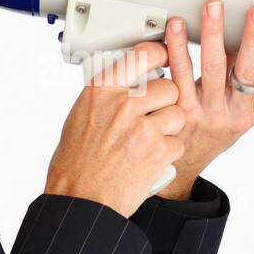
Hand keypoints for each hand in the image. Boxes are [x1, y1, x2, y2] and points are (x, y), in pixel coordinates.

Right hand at [44, 40, 188, 218]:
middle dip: (165, 103)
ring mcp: (142, 127)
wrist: (80, 199)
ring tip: (150, 141)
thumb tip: (127, 82)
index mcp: (102, 89)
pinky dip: (167, 154)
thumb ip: (107, 95)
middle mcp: (123, 103)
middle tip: (152, 118)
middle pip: (169, 87)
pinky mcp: (157, 151)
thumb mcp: (81, 116)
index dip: (161, 55)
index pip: (144, 54)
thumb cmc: (75, 163)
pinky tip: (149, 160)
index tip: (166, 57)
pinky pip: (177, 142)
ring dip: (169, 128)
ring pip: (177, 114)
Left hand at [154, 0, 253, 199]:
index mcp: (253, 112)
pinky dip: (177, 47)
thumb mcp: (239, 111)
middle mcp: (232, 113)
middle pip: (246, 72)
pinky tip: (176, 27)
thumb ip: (240, 75)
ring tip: (214, 8)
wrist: (181, 165)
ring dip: (212, 34)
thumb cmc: (213, 130)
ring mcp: (204, 112)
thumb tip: (243, 33)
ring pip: (210, 67)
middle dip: (253, 39)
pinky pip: (178, 73)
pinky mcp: (177, 109)